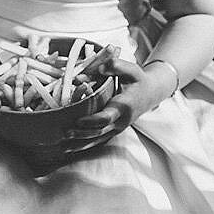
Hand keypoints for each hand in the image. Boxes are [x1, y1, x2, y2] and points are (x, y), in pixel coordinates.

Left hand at [63, 55, 177, 154]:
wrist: (150, 94)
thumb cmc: (138, 80)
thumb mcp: (131, 69)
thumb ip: (116, 66)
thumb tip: (100, 67)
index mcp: (125, 106)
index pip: (107, 117)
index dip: (92, 121)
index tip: (78, 121)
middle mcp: (121, 121)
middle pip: (100, 132)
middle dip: (82, 134)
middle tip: (64, 132)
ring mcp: (117, 128)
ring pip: (98, 140)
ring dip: (80, 144)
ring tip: (63, 146)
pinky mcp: (113, 131)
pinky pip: (98, 140)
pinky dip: (83, 145)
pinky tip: (68, 148)